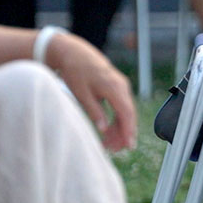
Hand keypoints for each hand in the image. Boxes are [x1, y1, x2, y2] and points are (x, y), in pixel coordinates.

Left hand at [44, 33, 136, 150]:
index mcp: (114, 87)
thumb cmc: (75, 71)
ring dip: (119, 127)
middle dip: (124, 133)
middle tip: (117, 151)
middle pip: (128, 114)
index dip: (129, 130)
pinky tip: (109, 130)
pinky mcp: (116, 86)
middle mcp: (121, 86)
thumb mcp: (81, 94)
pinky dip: (116, 118)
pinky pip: (120, 105)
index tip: (129, 145)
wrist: (74, 52)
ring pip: (124, 111)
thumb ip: (94, 111)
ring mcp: (120, 85)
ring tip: (110, 145)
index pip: (126, 113)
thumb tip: (104, 129)